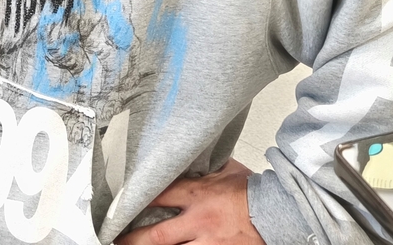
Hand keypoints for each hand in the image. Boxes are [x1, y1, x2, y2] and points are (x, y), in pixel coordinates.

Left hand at [117, 160, 262, 244]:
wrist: (279, 212)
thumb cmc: (252, 191)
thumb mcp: (225, 171)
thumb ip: (202, 169)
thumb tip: (187, 156)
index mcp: (197, 195)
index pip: (157, 196)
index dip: (135, 201)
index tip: (119, 205)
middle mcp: (198, 221)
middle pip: (155, 235)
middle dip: (132, 240)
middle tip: (113, 241)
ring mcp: (208, 243)